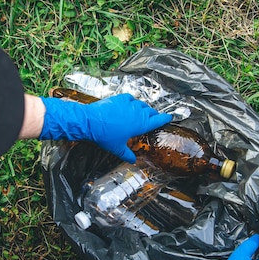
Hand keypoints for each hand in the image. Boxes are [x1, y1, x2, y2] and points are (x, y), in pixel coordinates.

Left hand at [39, 94, 171, 162]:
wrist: (90, 121)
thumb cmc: (104, 136)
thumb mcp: (117, 148)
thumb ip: (127, 155)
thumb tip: (133, 161)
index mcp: (140, 124)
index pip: (158, 120)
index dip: (165, 119)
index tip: (169, 118)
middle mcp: (138, 112)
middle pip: (151, 111)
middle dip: (153, 115)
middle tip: (153, 118)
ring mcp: (129, 104)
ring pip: (141, 104)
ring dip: (143, 108)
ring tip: (141, 113)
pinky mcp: (120, 98)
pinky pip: (131, 98)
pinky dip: (132, 102)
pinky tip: (130, 105)